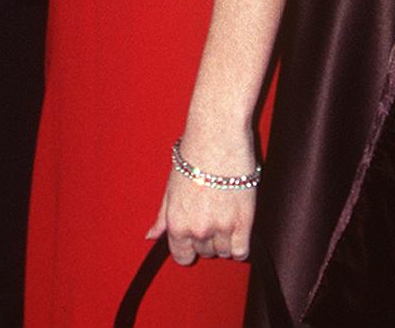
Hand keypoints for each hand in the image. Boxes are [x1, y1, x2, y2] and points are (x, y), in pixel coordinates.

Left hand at [147, 146, 255, 264]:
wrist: (217, 137)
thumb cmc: (193, 157)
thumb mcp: (171, 188)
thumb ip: (162, 217)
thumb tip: (151, 236)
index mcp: (176, 223)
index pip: (182, 256)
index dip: (189, 248)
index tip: (195, 239)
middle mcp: (198, 230)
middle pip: (205, 252)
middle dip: (208, 238)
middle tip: (212, 214)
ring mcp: (221, 228)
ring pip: (224, 252)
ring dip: (225, 240)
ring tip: (226, 214)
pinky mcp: (243, 222)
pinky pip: (241, 252)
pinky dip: (241, 245)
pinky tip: (239, 229)